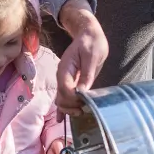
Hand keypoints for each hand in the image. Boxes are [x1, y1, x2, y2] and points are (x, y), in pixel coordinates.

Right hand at [55, 0, 108, 118]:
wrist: (88, 34)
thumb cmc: (92, 42)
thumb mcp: (92, 56)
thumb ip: (86, 74)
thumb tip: (82, 92)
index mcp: (66, 68)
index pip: (65, 89)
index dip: (74, 98)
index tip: (85, 101)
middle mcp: (62, 75)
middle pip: (61, 97)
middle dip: (71, 106)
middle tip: (85, 109)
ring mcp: (65, 79)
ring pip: (61, 99)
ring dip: (68, 109)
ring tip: (80, 113)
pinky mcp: (70, 81)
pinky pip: (63, 96)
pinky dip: (63, 107)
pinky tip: (61, 119)